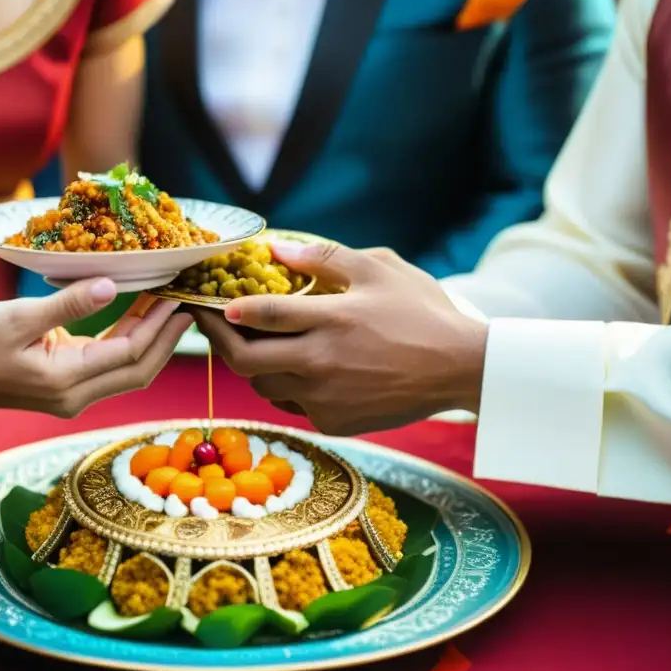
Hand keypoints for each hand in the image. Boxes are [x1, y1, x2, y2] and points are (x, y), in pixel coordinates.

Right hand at [0, 280, 191, 417]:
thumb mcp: (18, 317)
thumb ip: (69, 304)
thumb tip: (112, 286)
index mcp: (67, 381)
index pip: (129, 354)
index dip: (158, 327)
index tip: (177, 298)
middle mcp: (76, 397)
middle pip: (138, 370)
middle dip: (165, 338)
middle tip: (186, 304)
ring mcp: (73, 397)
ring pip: (126, 371)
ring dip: (149, 341)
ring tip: (167, 306)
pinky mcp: (66, 389)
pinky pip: (108, 368)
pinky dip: (126, 343)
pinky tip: (135, 317)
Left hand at [193, 243, 487, 434]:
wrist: (461, 370)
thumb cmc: (422, 313)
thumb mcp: (379, 269)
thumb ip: (325, 257)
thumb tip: (278, 248)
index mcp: (332, 320)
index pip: (261, 314)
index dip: (226, 309)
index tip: (209, 301)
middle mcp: (322, 363)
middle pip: (246, 360)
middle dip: (218, 341)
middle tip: (209, 324)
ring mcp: (325, 398)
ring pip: (263, 386)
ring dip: (250, 364)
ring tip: (247, 342)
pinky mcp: (334, 422)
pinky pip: (291, 404)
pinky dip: (283, 386)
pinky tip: (290, 366)